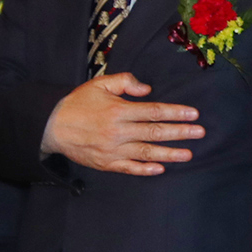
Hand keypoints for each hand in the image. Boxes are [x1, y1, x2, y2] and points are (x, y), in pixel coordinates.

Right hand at [41, 73, 204, 174]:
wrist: (51, 127)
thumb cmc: (78, 103)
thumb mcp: (99, 84)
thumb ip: (125, 82)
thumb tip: (148, 89)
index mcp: (118, 110)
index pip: (153, 112)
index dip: (175, 113)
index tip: (193, 114)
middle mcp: (118, 131)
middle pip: (155, 132)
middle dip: (180, 132)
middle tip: (200, 133)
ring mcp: (112, 150)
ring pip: (146, 152)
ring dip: (169, 154)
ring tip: (188, 154)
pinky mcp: (106, 163)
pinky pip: (129, 168)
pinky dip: (145, 169)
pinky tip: (160, 168)